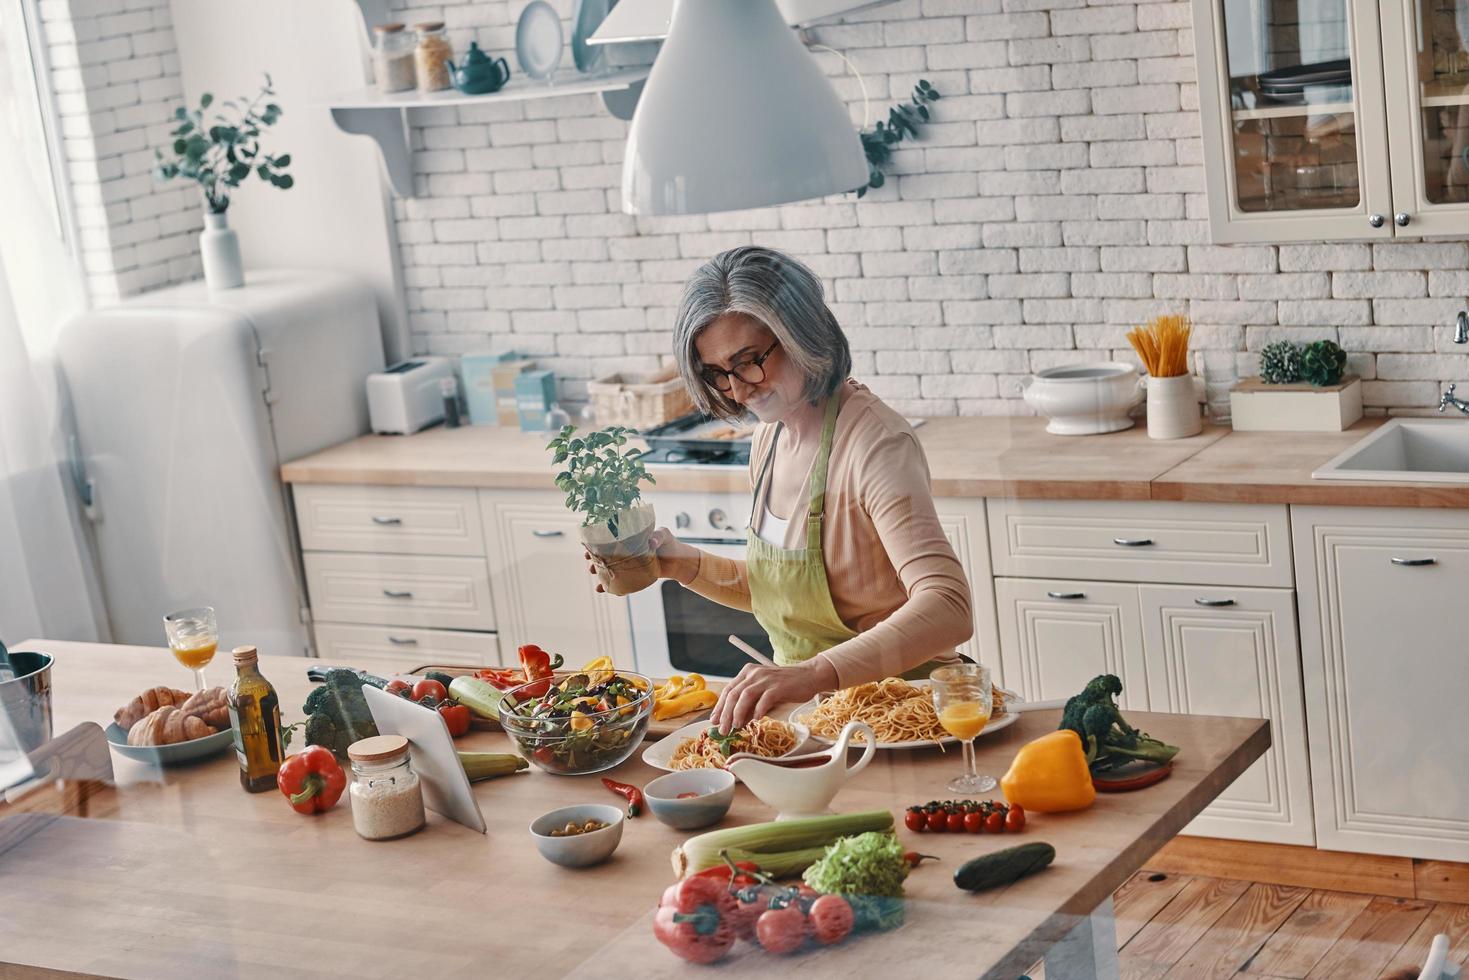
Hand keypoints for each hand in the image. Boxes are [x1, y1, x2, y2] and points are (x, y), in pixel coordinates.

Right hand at [585, 527, 695, 592]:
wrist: (678, 560)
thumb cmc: (669, 543)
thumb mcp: (664, 535)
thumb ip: (658, 536)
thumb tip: (651, 542)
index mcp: (628, 538)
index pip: (608, 538)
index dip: (595, 541)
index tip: (587, 545)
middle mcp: (625, 551)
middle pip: (604, 555)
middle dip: (594, 559)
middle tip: (589, 562)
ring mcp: (628, 565)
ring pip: (609, 570)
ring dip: (600, 574)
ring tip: (596, 577)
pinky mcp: (633, 576)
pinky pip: (619, 582)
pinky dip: (611, 587)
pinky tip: (603, 590)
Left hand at [709, 658, 837, 733]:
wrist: (808, 676)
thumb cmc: (785, 686)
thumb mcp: (763, 693)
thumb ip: (749, 704)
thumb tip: (735, 722)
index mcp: (747, 672)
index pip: (728, 690)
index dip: (720, 707)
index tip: (714, 721)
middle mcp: (754, 673)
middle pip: (734, 694)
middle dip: (726, 714)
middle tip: (723, 730)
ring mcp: (766, 679)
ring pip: (745, 696)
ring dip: (738, 713)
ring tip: (736, 726)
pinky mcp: (778, 686)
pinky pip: (764, 699)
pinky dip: (758, 710)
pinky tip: (756, 720)